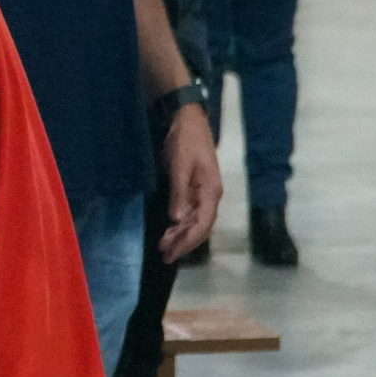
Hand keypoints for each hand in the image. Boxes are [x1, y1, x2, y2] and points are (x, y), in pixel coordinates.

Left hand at [158, 104, 220, 259]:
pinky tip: (170, 231)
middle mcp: (210, 196)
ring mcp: (203, 193)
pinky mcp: (194, 189)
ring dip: (180, 236)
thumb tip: (178, 219)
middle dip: (184, 243)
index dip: (188, 241)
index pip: (203, 224)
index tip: (172, 252)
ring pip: (195, 222)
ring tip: (164, 248)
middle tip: (165, 256)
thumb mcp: (180, 165)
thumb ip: (179, 192)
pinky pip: (190, 214)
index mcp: (211, 191)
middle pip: (200, 227)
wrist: (187, 120)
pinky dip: (180, 225)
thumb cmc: (185, 141)